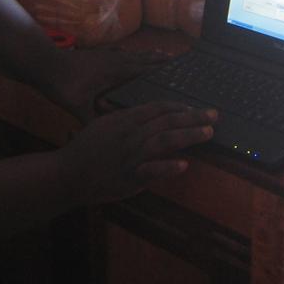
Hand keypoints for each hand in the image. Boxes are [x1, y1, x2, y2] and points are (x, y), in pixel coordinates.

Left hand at [41, 45, 169, 123]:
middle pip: (143, 59)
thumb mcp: (79, 108)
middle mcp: (115, 61)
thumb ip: (94, 122)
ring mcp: (106, 56)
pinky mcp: (96, 54)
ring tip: (162, 53)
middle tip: (178, 59)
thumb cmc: (64, 86)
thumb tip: (107, 140)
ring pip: (133, 54)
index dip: (162, 71)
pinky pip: (120, 52)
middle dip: (161, 60)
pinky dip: (130, 52)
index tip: (179, 70)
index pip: (145, 71)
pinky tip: (130, 53)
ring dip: (148, 54)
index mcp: (116, 73)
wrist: (45, 64)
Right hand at [59, 102, 216, 204]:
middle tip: (214, 115)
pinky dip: (168, 167)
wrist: (68, 173)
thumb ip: (126, 119)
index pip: (158, 108)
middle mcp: (131, 134)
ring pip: (164, 140)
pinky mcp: (129, 176)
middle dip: (193, 116)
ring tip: (208, 133)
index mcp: (125, 120)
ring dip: (188, 135)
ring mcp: (131, 155)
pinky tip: (184, 165)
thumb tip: (146, 115)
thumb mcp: (104, 125)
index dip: (179, 106)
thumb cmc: (85, 149)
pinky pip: (151, 170)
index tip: (195, 107)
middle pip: (167, 120)